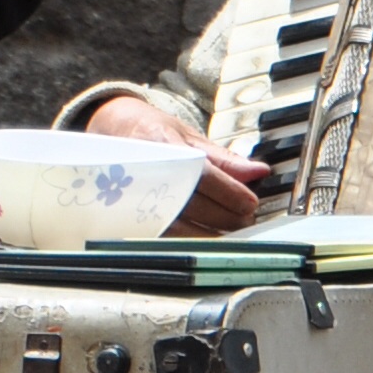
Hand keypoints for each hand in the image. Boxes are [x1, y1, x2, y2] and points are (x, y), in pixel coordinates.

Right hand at [88, 90, 269, 234]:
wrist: (113, 132)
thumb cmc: (155, 134)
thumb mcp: (189, 137)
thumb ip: (224, 159)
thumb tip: (259, 171)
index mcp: (165, 147)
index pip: (203, 175)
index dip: (229, 192)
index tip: (251, 203)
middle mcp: (149, 173)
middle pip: (194, 204)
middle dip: (226, 216)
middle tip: (247, 219)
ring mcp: (138, 198)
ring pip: (179, 227)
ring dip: (210, 233)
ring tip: (231, 230)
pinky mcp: (134, 218)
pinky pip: (165, 236)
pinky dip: (189, 240)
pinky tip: (207, 238)